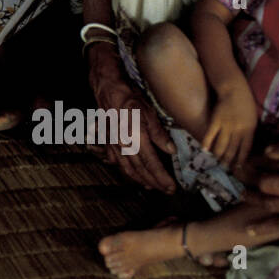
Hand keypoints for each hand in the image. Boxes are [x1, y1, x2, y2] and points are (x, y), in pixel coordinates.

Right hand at [89, 43, 176, 191]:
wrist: (105, 86)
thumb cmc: (128, 94)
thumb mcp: (148, 109)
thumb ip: (158, 132)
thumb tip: (171, 151)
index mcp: (134, 137)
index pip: (151, 163)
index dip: (162, 178)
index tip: (172, 188)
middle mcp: (122, 144)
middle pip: (139, 170)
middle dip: (154, 182)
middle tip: (167, 191)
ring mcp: (112, 144)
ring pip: (126, 168)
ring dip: (140, 180)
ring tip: (152, 186)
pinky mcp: (107, 141)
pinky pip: (116, 161)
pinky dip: (126, 170)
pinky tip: (131, 173)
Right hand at [201, 84, 257, 170]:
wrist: (234, 88)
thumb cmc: (245, 102)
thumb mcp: (252, 118)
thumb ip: (249, 131)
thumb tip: (245, 144)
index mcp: (249, 129)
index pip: (245, 149)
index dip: (241, 159)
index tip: (238, 166)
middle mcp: (238, 129)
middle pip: (233, 149)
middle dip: (229, 159)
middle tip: (225, 166)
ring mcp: (226, 125)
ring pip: (222, 144)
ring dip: (219, 154)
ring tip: (217, 160)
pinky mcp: (216, 119)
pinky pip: (211, 134)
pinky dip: (207, 142)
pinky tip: (204, 149)